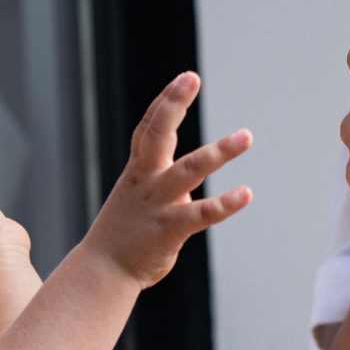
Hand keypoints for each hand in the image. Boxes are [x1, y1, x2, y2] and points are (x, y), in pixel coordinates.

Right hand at [82, 71, 252, 288]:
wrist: (103, 270)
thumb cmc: (124, 233)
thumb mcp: (139, 199)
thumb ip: (164, 184)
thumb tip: (191, 181)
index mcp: (138, 172)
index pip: (149, 129)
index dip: (166, 102)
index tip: (185, 79)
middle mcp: (146, 181)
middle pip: (156, 135)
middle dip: (172, 105)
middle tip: (191, 78)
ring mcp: (157, 204)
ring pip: (187, 171)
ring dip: (217, 153)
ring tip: (246, 136)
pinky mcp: (168, 230)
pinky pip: (200, 214)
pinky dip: (224, 204)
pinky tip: (246, 193)